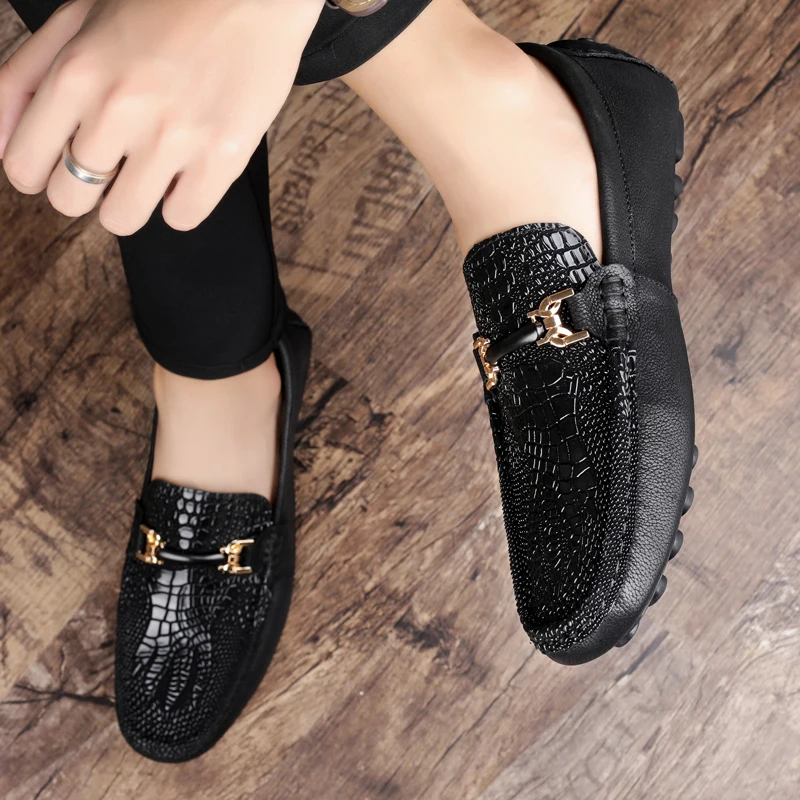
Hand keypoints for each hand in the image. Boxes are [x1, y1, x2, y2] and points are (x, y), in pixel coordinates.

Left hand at [0, 0, 324, 234]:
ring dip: (134, 200)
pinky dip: (182, 201)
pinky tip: (191, 170)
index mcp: (74, 73)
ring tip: (156, 167)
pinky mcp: (221, 158)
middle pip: (70, 200)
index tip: (70, 160)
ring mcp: (171, 138)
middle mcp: (117, 109)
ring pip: (122, 220)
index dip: (44, 172)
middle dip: (89, 187)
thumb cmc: (166, 3)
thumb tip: (3, 142)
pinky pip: (181, 218)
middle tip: (117, 163)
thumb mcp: (78, 19)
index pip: (24, 167)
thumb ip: (27, 76)